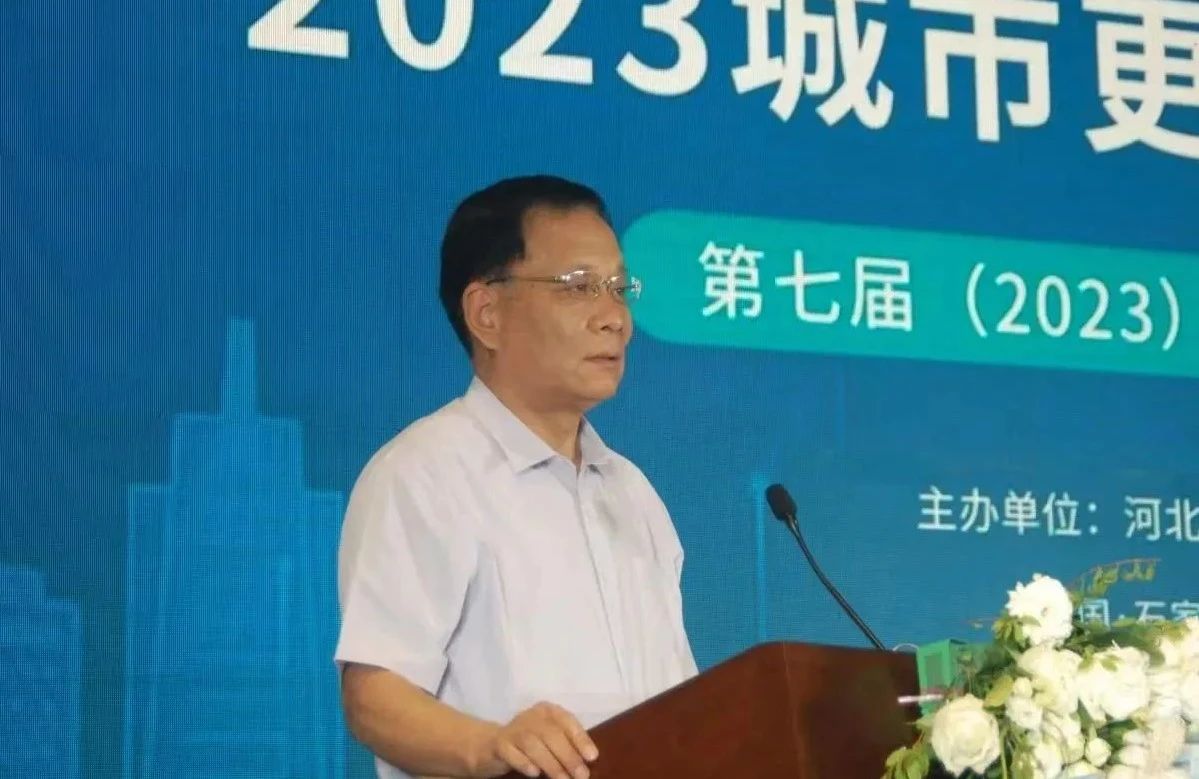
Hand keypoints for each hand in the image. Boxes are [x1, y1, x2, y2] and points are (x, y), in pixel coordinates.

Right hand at [471, 701, 598, 778]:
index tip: (592, 757)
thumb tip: (588, 762)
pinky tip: (534, 773)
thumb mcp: (549, 740)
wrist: (490, 746)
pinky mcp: (498, 744)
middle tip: (581, 775)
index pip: (567, 721)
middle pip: (551, 733)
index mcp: (548, 711)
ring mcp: (513, 729)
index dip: (580, 738)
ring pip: (532, 743)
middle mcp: (531, 716)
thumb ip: (566, 746)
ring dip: (550, 763)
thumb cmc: (529, 745)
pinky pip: (511, 752)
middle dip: (568, 756)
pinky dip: (524, 763)